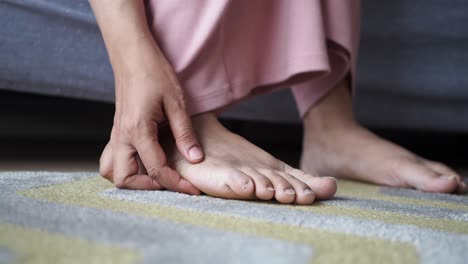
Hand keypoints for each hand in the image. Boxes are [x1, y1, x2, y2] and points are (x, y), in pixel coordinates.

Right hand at [99, 50, 202, 192]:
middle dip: (148, 187)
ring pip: (112, 171)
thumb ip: (184, 133)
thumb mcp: (176, 102)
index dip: (177, 184)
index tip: (193, 190)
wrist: (132, 55)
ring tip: (156, 176)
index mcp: (138, 130)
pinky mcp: (117, 131)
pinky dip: (125, 167)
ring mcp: (116, 134)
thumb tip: (195, 159)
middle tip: (172, 182)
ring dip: (132, 179)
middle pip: (124, 179)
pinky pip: (112, 158)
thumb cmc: (154, 73)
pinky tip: (145, 162)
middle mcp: (121, 136)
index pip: (156, 169)